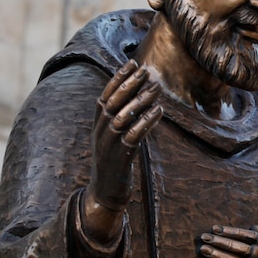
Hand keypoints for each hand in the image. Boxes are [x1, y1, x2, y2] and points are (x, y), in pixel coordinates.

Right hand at [82, 60, 162, 241]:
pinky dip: (145, 122)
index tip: (132, 63)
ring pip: (122, 117)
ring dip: (140, 101)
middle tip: (147, 71)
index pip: (105, 95)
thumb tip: (139, 99)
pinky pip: (132, 136)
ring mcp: (108, 145)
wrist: (105, 194)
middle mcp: (100, 132)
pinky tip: (159, 112)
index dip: (117, 78)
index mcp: (97, 126)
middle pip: (112, 102)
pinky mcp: (120, 158)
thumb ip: (122, 120)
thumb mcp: (115, 139)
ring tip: (157, 89)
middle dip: (130, 84)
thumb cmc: (114, 163)